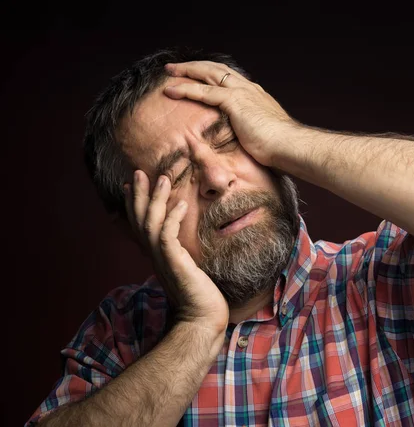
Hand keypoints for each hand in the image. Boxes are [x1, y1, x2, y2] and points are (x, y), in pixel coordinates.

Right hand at [123, 170, 228, 331]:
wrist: (202, 320)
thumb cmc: (199, 296)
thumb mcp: (187, 270)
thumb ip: (181, 256)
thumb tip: (183, 246)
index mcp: (157, 256)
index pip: (139, 226)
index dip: (134, 205)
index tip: (133, 185)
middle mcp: (155, 256)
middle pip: (140, 220)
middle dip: (140, 195)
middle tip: (139, 172)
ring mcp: (164, 260)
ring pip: (152, 223)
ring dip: (156, 199)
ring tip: (163, 178)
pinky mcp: (176, 264)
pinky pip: (168, 236)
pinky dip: (173, 218)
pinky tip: (181, 204)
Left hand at [163, 61, 299, 166]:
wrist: (289, 145)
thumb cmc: (280, 147)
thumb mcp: (263, 134)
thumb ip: (251, 131)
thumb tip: (245, 142)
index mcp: (255, 95)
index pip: (229, 78)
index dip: (211, 74)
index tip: (199, 76)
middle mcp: (247, 88)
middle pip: (216, 69)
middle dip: (195, 67)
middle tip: (177, 68)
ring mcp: (241, 93)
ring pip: (207, 73)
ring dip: (186, 71)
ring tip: (169, 72)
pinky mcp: (234, 101)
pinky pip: (203, 91)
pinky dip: (186, 89)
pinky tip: (171, 90)